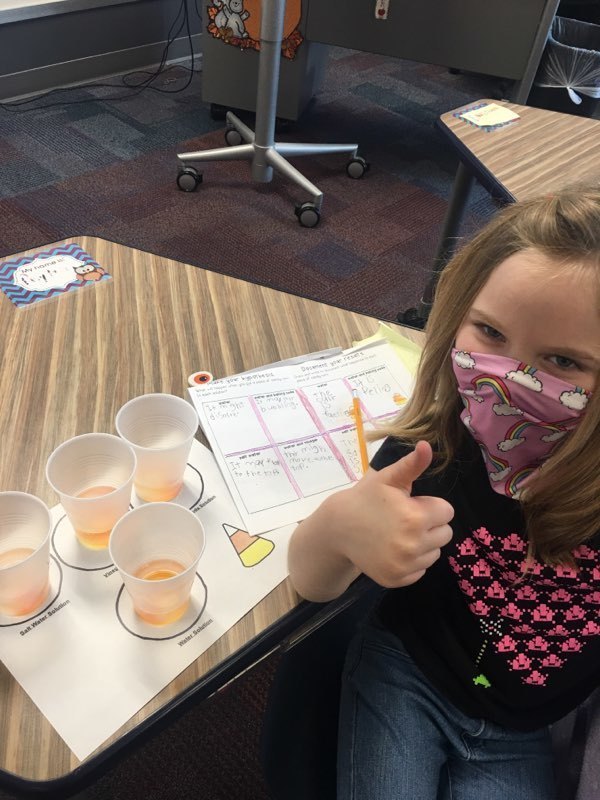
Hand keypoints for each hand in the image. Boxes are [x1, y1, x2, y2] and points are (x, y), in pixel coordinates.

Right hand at [335, 441, 453, 587]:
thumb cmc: (366, 498)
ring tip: (398, 533)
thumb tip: (426, 446)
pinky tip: (393, 549)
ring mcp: (404, 565)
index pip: (447, 512)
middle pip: (445, 534)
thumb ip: (411, 464)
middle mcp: (413, 545)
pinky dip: (412, 561)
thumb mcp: (388, 478)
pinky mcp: (397, 579)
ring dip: (423, 543)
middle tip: (404, 519)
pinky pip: (420, 570)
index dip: (429, 505)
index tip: (410, 504)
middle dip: (430, 524)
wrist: (338, 527)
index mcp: (415, 517)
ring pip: (435, 553)